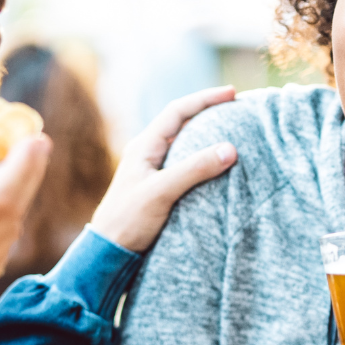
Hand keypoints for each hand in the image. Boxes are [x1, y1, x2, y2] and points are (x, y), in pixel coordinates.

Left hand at [90, 86, 237, 252]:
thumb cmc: (129, 220)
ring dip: (207, 134)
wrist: (109, 251)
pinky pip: (185, 163)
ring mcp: (153, 170)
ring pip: (184, 143)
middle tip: (236, 107)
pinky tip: (217, 164)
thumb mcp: (162, 192)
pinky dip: (203, 157)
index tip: (231, 93)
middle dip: (208, 111)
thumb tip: (231, 149)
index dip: (205, 99)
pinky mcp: (159, 188)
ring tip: (232, 131)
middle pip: (181, 122)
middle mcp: (148, 153)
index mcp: (144, 146)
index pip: (177, 111)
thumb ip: (195, 169)